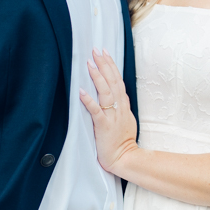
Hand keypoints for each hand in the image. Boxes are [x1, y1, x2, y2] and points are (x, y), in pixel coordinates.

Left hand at [80, 49, 137, 176]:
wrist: (126, 159)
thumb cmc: (124, 142)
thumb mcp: (127, 120)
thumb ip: (122, 107)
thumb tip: (118, 95)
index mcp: (124, 106)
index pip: (118, 81)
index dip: (111, 66)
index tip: (104, 53)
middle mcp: (119, 108)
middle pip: (113, 82)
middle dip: (104, 65)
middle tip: (96, 50)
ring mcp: (112, 117)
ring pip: (106, 92)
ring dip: (98, 77)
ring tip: (90, 64)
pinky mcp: (104, 127)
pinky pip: (96, 111)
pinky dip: (89, 101)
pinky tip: (82, 91)